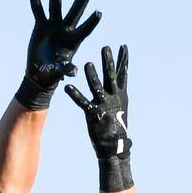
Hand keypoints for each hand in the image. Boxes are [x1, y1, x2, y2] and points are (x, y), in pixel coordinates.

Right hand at [18, 0, 99, 110]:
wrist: (39, 72)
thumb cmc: (52, 74)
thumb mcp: (58, 73)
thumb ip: (66, 70)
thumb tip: (74, 72)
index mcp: (73, 41)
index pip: (85, 30)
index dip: (91, 22)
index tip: (99, 12)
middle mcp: (65, 30)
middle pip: (75, 13)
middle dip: (81, 1)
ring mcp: (54, 25)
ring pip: (56, 5)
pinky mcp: (41, 24)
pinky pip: (38, 9)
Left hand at [63, 45, 132, 191]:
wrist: (115, 146)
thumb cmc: (117, 125)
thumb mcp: (121, 105)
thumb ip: (118, 91)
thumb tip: (120, 80)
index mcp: (121, 94)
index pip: (123, 74)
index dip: (123, 60)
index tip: (123, 46)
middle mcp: (113, 97)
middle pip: (110, 76)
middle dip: (108, 61)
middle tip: (105, 47)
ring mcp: (104, 105)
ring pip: (97, 87)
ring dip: (92, 76)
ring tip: (87, 64)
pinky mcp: (93, 114)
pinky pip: (82, 102)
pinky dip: (75, 94)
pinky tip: (68, 87)